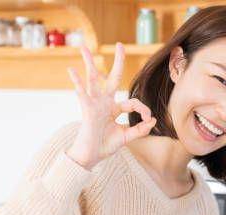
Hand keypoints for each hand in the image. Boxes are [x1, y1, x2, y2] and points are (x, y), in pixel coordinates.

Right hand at [66, 43, 156, 169]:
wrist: (91, 157)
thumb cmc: (105, 146)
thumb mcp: (126, 137)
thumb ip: (140, 129)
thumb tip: (153, 120)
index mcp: (114, 108)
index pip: (132, 102)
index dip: (143, 109)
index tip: (149, 119)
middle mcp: (104, 103)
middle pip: (112, 78)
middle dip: (118, 62)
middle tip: (119, 45)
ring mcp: (95, 104)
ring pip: (93, 79)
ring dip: (89, 63)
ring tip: (84, 48)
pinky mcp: (87, 109)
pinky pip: (82, 93)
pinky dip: (77, 82)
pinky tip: (71, 70)